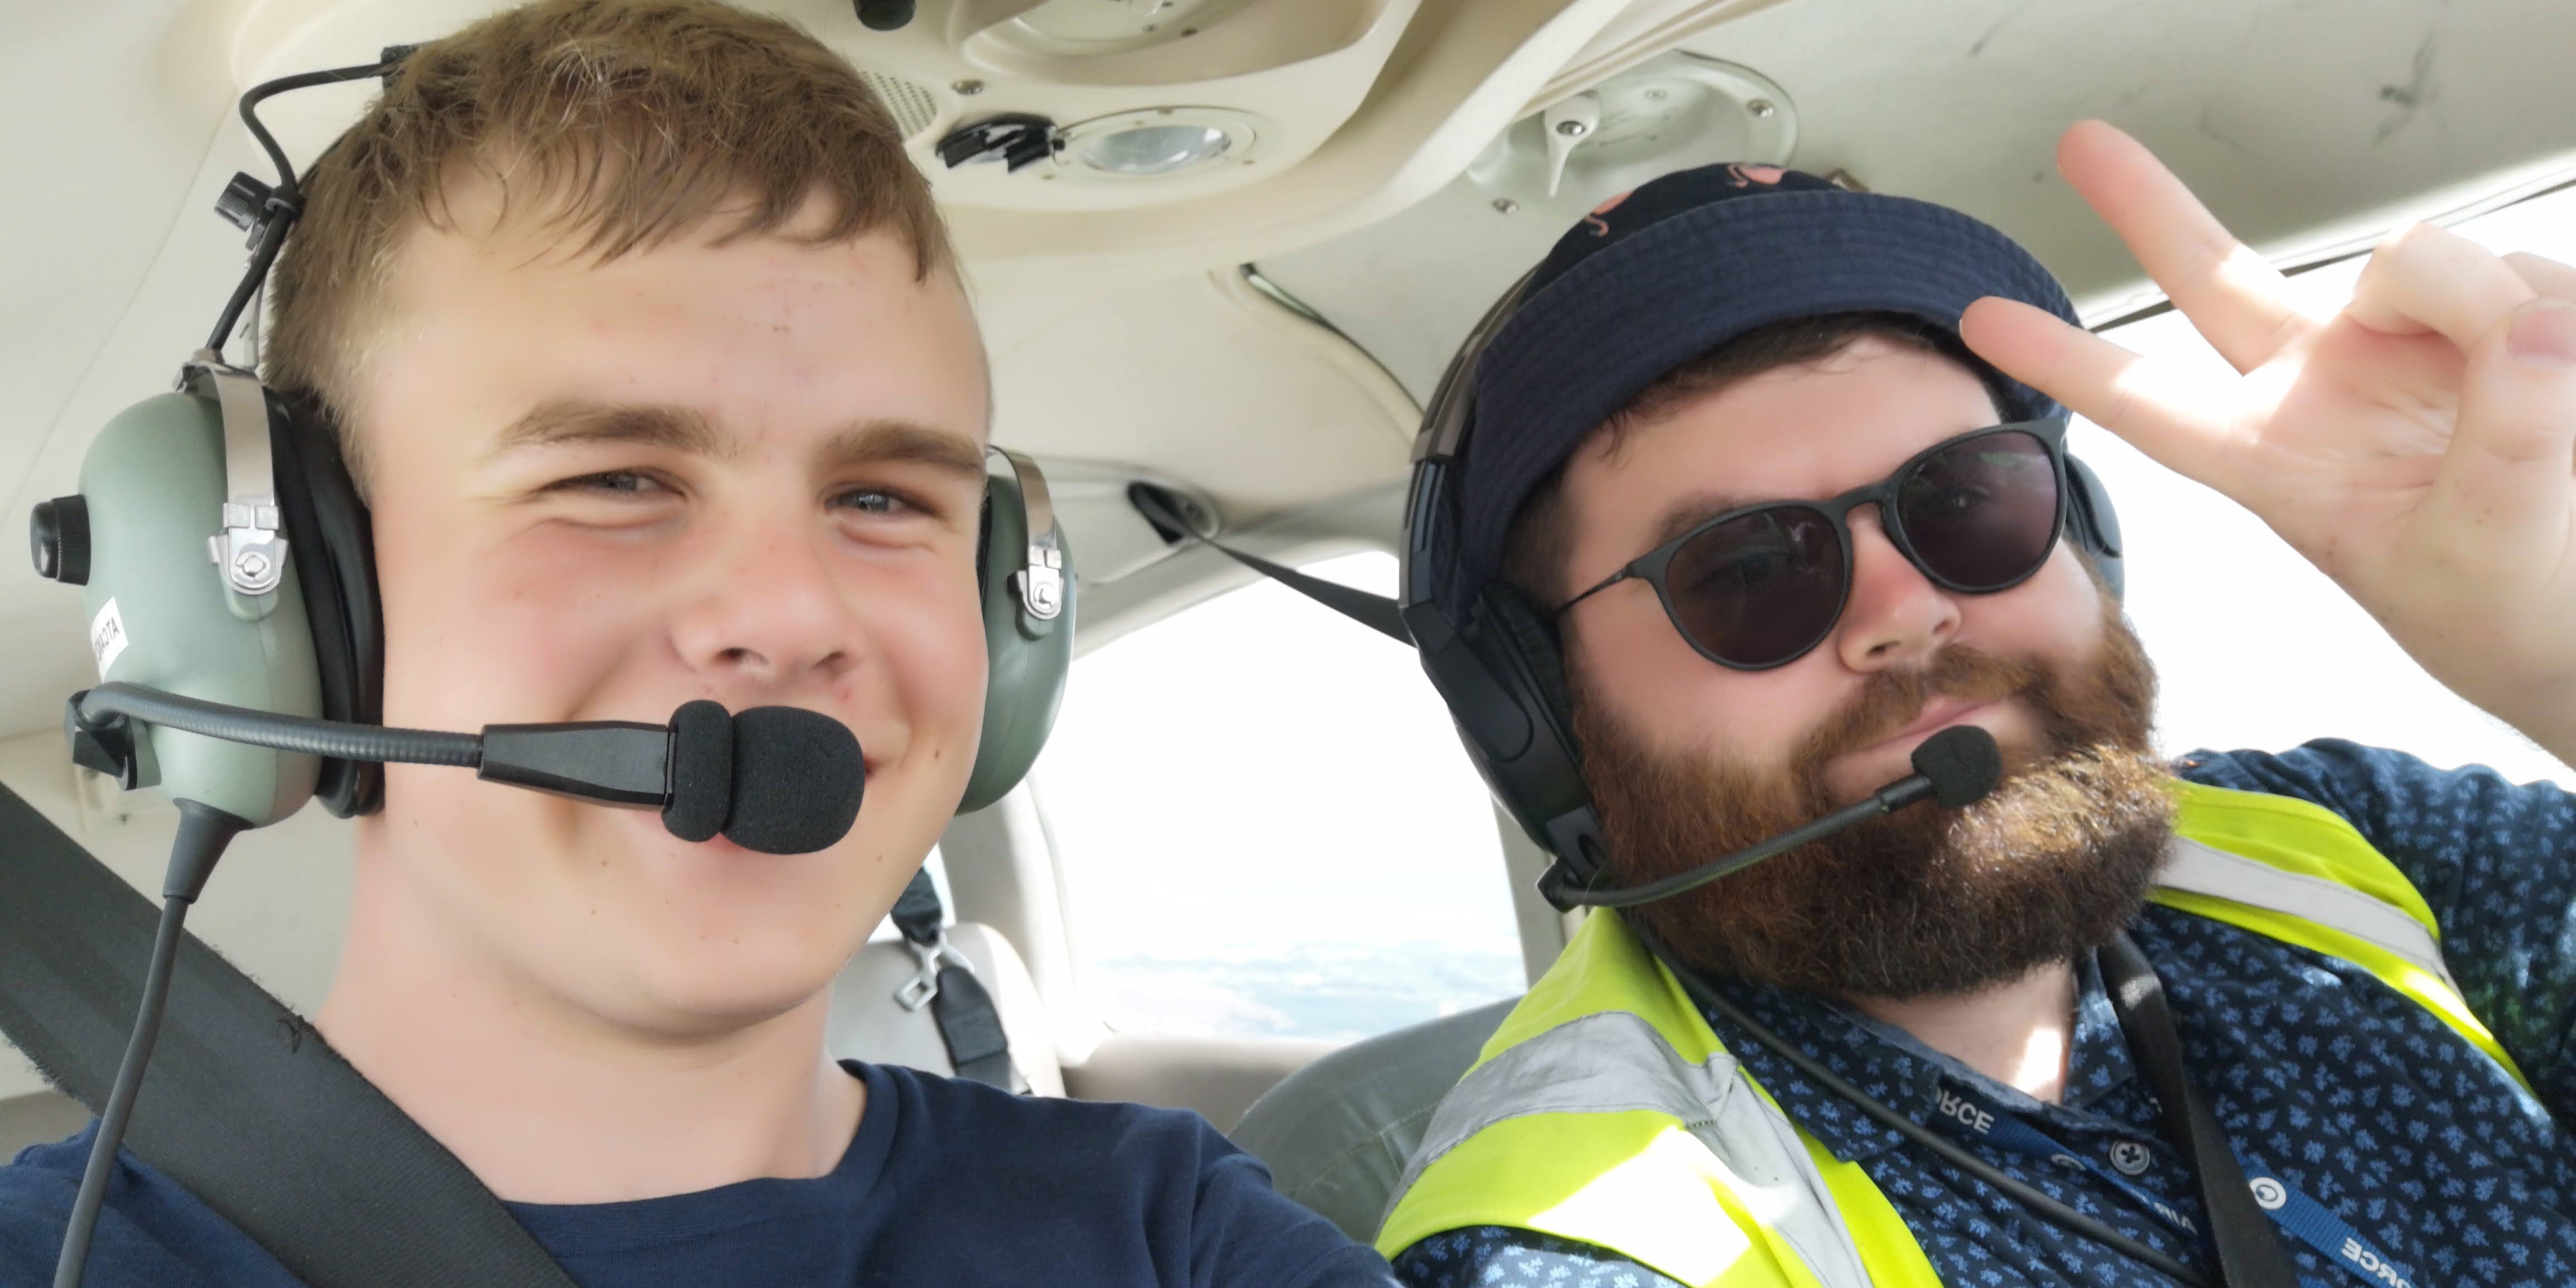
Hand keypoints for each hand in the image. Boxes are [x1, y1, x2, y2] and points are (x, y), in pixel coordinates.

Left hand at [1960, 120, 2575, 761]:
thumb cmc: (2521, 614)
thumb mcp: (2489, 545)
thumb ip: (2504, 429)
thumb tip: (2521, 325)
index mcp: (2283, 459)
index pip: (2151, 403)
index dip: (2067, 358)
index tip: (1980, 320)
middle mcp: (2330, 384)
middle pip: (2216, 279)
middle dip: (2150, 207)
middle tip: (2080, 143)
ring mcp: (2413, 344)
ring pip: (2431, 267)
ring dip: (2493, 315)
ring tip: (2548, 419)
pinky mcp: (2503, 318)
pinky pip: (2529, 280)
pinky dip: (2559, 323)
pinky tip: (2572, 378)